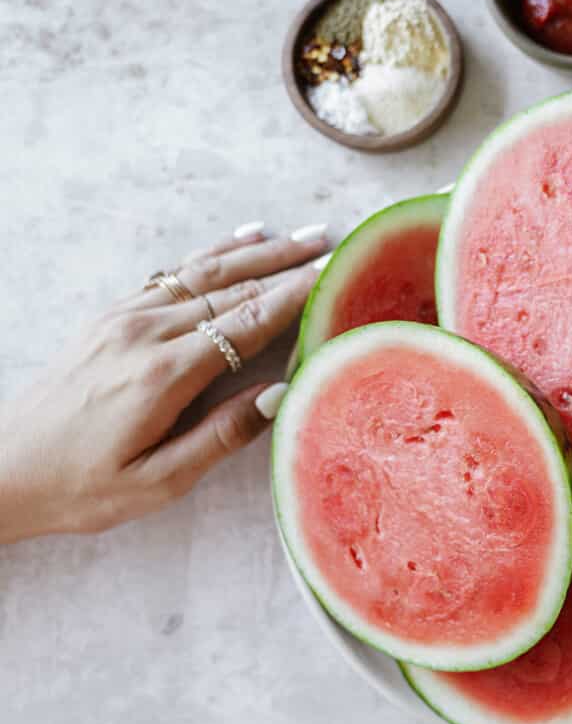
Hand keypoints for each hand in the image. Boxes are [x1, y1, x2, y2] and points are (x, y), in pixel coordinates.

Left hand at [0, 223, 327, 543]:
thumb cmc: (79, 487)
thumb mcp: (157, 483)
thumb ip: (220, 437)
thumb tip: (279, 396)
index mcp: (162, 375)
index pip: (247, 323)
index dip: (296, 296)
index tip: (338, 273)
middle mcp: (144, 334)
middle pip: (233, 289)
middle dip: (290, 266)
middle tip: (339, 247)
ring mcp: (124, 319)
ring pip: (205, 273)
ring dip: (260, 253)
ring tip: (307, 236)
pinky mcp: (111, 318)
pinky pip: (173, 274)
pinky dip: (214, 254)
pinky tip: (243, 239)